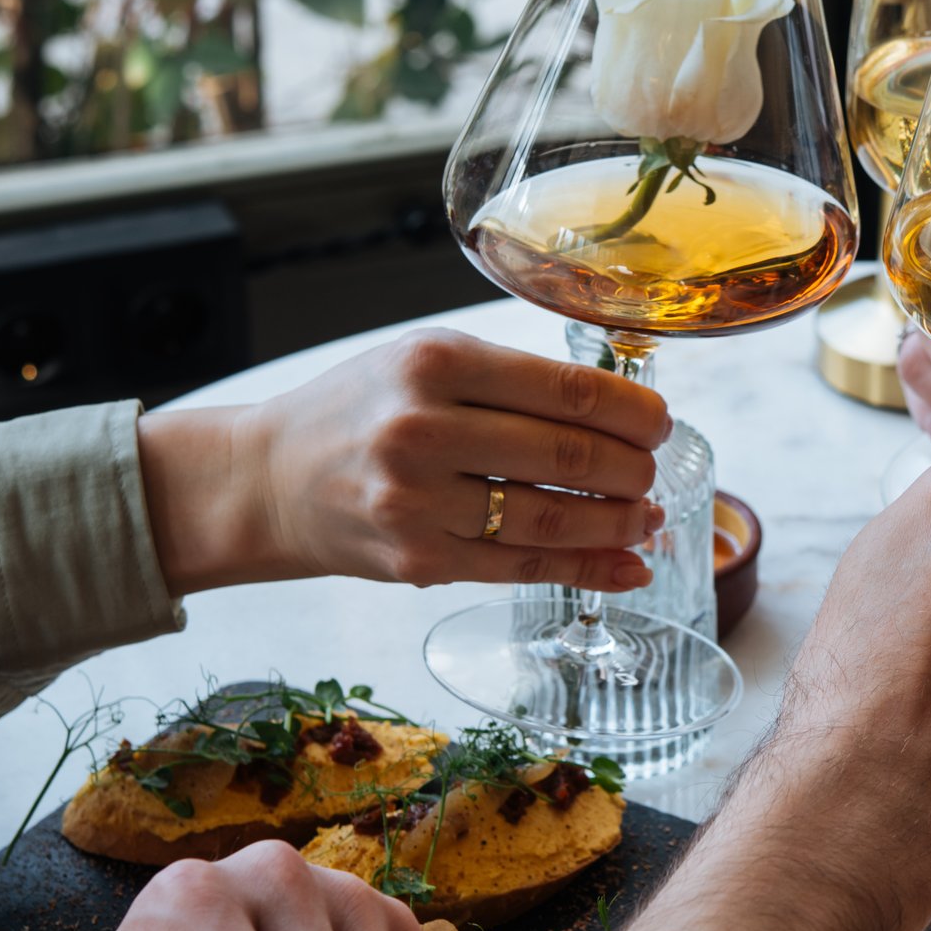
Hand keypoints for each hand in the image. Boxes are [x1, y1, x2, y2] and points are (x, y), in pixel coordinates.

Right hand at [139, 328, 671, 594]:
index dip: (631, 412)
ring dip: (618, 523)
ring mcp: (417, 501)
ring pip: (552, 519)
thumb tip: (620, 411)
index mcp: (434, 363)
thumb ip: (510, 377)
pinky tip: (626, 567)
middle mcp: (423, 429)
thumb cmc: (363, 411)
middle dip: (632, 469)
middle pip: (567, 456)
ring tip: (648, 518)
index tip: (660, 422)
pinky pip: (523, 568)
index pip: (564, 390)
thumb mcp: (423, 360)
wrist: (270, 478)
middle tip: (654, 472)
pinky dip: (587, 570)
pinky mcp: (418, 560)